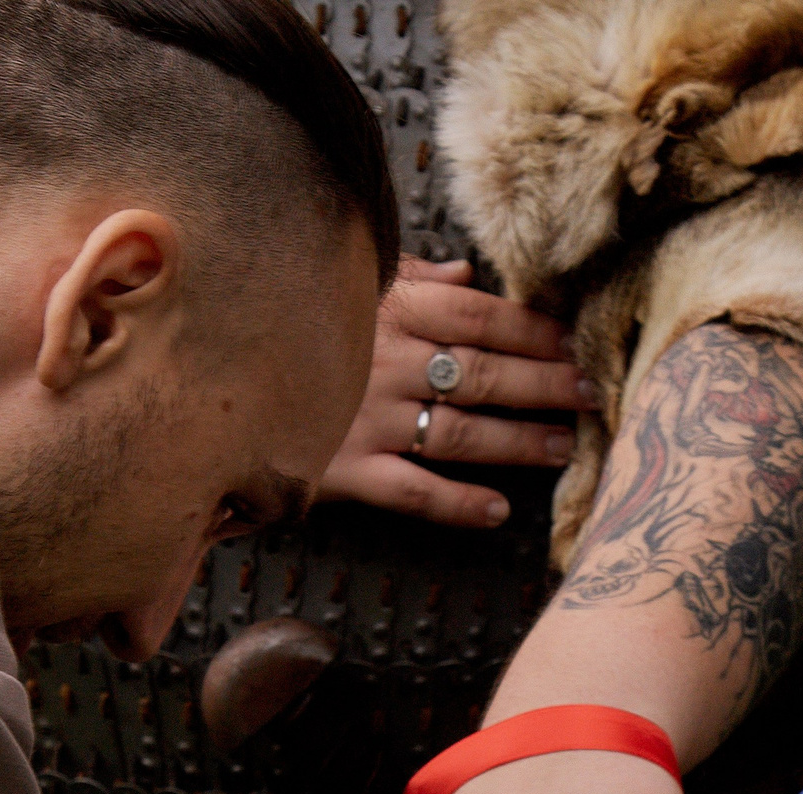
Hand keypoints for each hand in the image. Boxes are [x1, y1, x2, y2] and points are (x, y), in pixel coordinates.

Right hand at [318, 257, 596, 528]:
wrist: (212, 388)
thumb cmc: (292, 331)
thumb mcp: (347, 289)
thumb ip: (410, 280)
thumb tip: (466, 274)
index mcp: (387, 310)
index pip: (478, 315)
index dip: (534, 330)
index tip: (575, 342)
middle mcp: (381, 362)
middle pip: (483, 374)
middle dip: (545, 385)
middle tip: (590, 396)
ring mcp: (363, 418)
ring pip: (460, 433)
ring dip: (519, 443)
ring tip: (564, 448)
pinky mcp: (343, 470)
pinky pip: (412, 491)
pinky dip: (458, 503)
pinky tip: (498, 511)